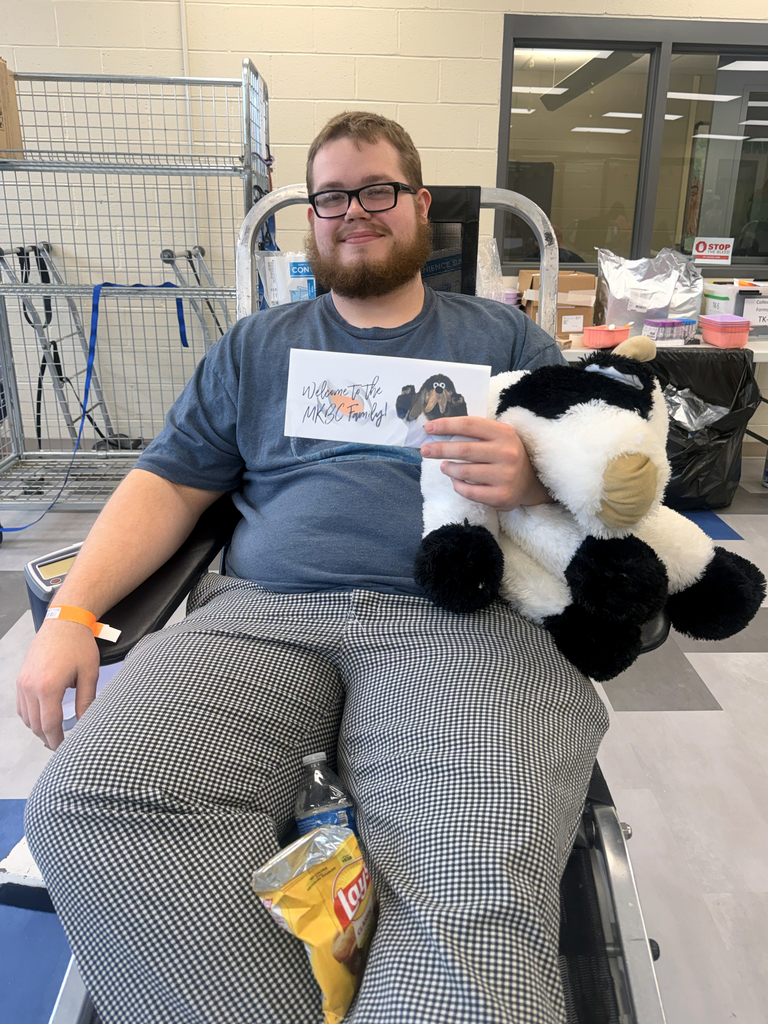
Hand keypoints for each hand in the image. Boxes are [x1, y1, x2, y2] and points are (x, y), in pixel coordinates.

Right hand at [16, 620, 99, 749]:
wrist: (64, 621)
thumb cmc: (79, 644)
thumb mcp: (89, 673)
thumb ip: (87, 700)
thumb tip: (87, 722)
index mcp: (48, 687)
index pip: (49, 725)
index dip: (57, 741)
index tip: (64, 749)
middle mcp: (30, 686)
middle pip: (35, 724)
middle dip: (47, 738)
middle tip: (60, 746)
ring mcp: (23, 682)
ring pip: (26, 717)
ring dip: (38, 728)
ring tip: (53, 734)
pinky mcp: (21, 678)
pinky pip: (22, 706)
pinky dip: (31, 716)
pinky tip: (43, 717)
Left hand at [420, 416, 550, 510]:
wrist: (530, 481)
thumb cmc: (506, 454)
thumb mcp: (498, 437)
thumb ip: (475, 433)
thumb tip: (438, 431)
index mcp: (504, 433)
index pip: (469, 425)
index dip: (446, 425)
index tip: (428, 428)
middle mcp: (506, 453)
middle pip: (464, 449)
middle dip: (439, 449)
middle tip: (425, 450)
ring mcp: (505, 476)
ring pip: (464, 472)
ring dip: (448, 468)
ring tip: (444, 466)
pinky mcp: (501, 496)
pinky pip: (469, 491)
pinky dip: (458, 486)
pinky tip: (456, 481)